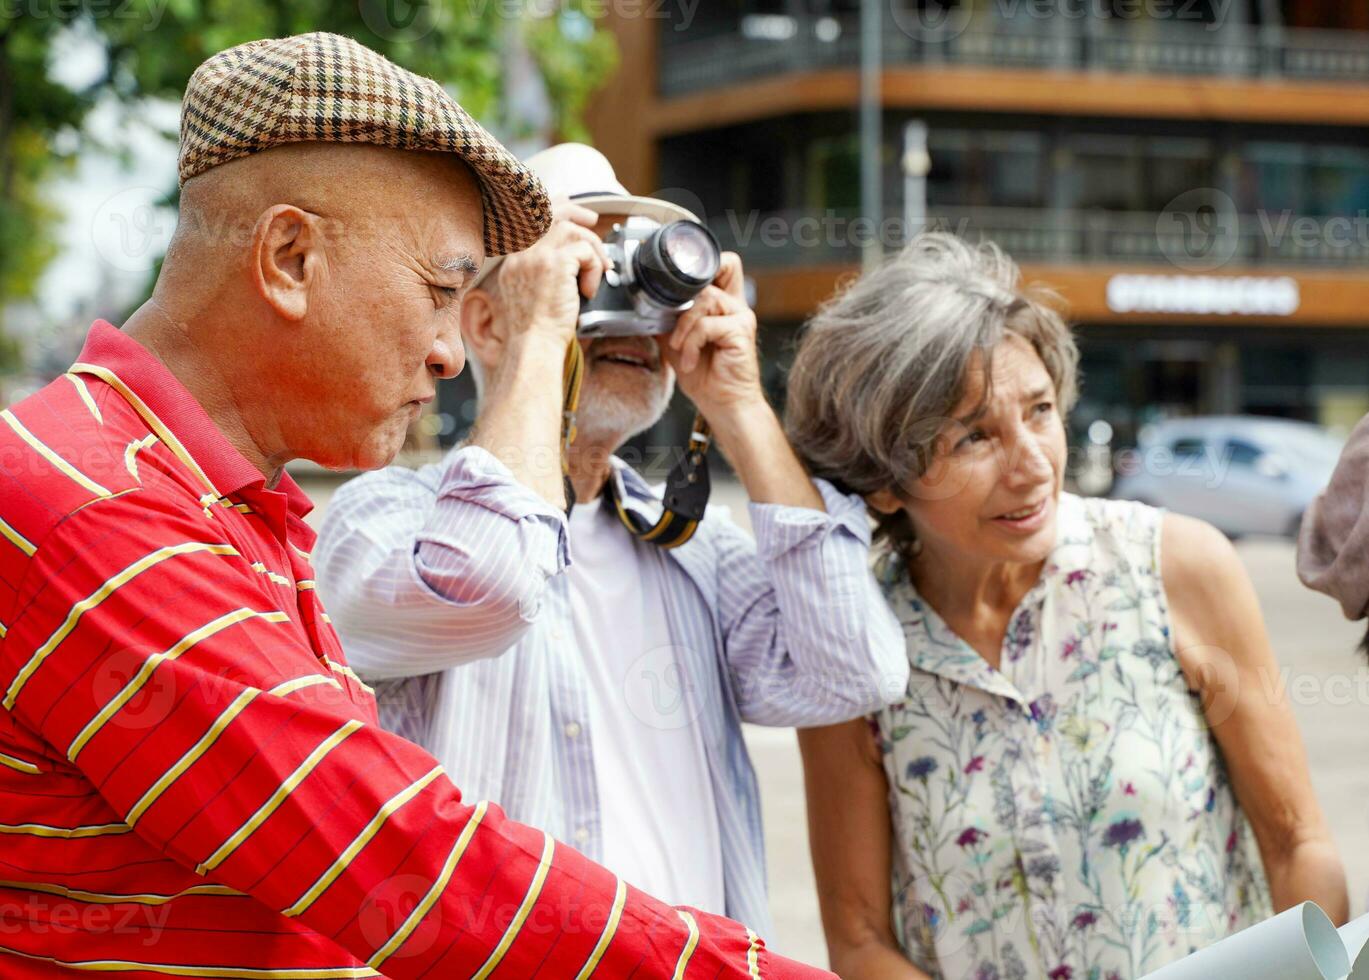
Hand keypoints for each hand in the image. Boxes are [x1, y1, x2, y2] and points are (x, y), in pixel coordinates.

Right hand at [493, 199, 611, 350]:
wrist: (535, 345)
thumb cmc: (538, 330)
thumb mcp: (536, 293)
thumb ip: (547, 271)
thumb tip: (577, 254)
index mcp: (515, 260)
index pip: (534, 222)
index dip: (557, 210)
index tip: (575, 215)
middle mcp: (522, 254)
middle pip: (551, 213)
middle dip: (576, 212)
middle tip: (593, 220)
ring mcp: (537, 256)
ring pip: (573, 229)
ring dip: (593, 249)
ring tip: (597, 272)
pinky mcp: (556, 264)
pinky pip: (585, 251)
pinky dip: (594, 268)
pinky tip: (588, 289)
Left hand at [661, 252, 763, 419]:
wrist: (723, 404)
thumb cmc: (705, 376)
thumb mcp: (676, 342)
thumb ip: (668, 319)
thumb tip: (647, 304)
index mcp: (723, 305)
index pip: (723, 264)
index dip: (702, 263)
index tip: (675, 281)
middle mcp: (735, 306)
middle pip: (714, 272)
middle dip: (685, 297)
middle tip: (673, 321)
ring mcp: (741, 316)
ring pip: (704, 299)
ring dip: (683, 326)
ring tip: (680, 348)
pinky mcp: (741, 331)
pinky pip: (705, 325)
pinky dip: (691, 343)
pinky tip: (690, 361)